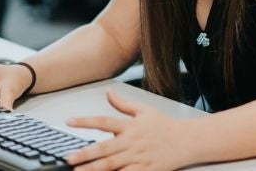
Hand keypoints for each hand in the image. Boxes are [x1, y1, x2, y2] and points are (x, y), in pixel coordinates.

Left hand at [65, 89, 190, 170]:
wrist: (186, 140)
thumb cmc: (164, 125)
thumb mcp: (144, 110)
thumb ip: (123, 104)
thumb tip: (108, 91)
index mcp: (130, 126)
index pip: (104, 121)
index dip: (85, 121)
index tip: (69, 121)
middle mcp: (132, 142)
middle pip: (105, 148)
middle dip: (86, 154)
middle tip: (69, 158)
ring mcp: (138, 158)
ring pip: (113, 165)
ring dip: (95, 169)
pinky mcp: (145, 170)